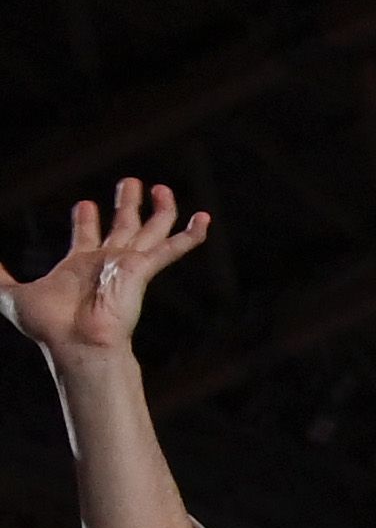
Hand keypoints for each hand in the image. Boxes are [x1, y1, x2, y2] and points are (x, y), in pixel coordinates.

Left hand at [8, 180, 213, 361]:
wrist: (77, 343)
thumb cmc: (50, 327)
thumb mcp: (9, 294)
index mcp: (80, 266)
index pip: (87, 235)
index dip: (86, 218)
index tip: (85, 205)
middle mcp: (107, 263)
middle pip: (122, 227)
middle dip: (126, 205)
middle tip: (130, 183)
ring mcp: (128, 265)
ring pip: (150, 231)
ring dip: (158, 211)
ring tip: (162, 188)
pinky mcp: (142, 269)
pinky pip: (171, 248)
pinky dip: (190, 235)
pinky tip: (204, 219)